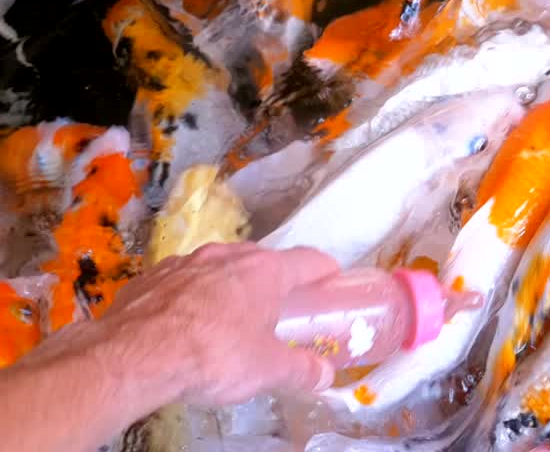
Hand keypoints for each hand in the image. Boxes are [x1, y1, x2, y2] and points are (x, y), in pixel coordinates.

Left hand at [99, 242, 340, 406]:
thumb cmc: (213, 355)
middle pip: (262, 261)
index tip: (332, 280)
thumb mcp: (266, 371)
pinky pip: (182, 282)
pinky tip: (187, 324)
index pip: (308, 261)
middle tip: (280, 309)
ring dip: (230, 287)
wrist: (132, 356)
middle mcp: (228, 256)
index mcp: (265, 271)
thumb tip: (326, 377)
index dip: (325, 270)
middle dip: (274, 282)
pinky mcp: (151, 276)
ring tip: (230, 318)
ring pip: (219, 269)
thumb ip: (301, 371)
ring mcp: (185, 262)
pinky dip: (191, 297)